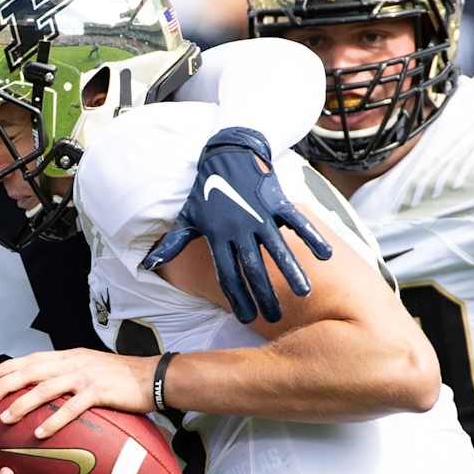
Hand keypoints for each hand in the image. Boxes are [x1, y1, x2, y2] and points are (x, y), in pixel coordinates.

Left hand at [0, 349, 156, 437]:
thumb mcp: (91, 367)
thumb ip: (70, 372)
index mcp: (70, 356)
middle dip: (6, 384)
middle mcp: (73, 363)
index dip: (10, 366)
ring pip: (46, 389)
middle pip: (32, 371)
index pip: (33, 358)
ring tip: (5, 418)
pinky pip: (71, 408)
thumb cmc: (121, 377)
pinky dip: (54, 421)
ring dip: (23, 404)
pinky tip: (40, 433)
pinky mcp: (98, 393)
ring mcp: (85, 377)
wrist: (153, 376)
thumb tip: (49, 385)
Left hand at [141, 127, 331, 323]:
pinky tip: (325, 256)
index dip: (237, 298)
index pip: (227, 274)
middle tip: (276, 317)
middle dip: (264, 294)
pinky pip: (297, 222)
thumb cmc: (206, 190)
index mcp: (217, 236)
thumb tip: (148, 265)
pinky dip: (311, 237)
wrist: (226, 154)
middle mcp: (239, 228)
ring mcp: (259, 214)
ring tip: (304, 293)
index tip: (246, 319)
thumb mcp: (187, 217)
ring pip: (277, 248)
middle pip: (253, 268)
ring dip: (292, 270)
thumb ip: (173, 244)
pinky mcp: (276, 200)